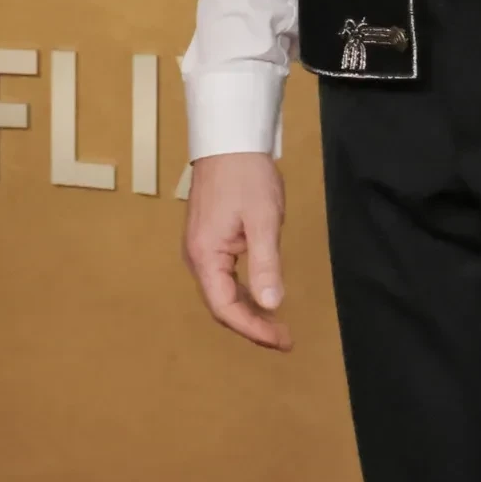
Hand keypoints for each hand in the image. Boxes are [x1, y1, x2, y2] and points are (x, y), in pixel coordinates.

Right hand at [183, 152, 291, 350]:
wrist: (229, 142)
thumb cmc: (246, 177)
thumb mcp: (263, 221)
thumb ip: (266, 264)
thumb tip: (272, 304)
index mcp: (205, 256)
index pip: (225, 308)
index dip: (253, 329)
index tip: (281, 340)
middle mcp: (197, 257)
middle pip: (221, 306)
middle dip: (252, 326)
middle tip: (284, 339)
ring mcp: (200, 250)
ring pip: (222, 294)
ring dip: (248, 312)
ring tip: (277, 326)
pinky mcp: (209, 241)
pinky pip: (223, 278)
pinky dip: (243, 294)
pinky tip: (263, 298)